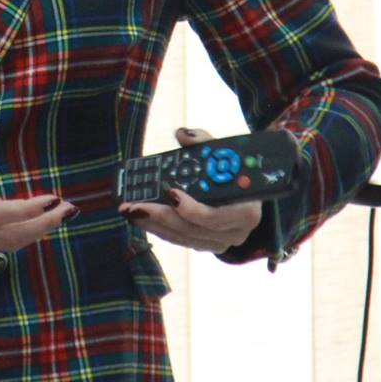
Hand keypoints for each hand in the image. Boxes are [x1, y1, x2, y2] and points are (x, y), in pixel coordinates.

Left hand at [119, 127, 263, 253]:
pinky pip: (179, 240)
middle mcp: (235, 232)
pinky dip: (159, 229)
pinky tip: (141, 217)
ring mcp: (220, 242)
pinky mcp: (207, 246)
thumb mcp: (226, 155)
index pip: (216, 216)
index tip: (170, 193)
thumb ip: (205, 143)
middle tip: (134, 204)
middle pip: (192, 228)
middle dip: (160, 216)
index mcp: (247, 212)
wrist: (250, 194)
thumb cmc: (237, 174)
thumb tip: (183, 135)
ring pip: (182, 237)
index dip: (192, 209)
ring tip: (130, 210)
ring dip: (153, 224)